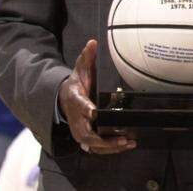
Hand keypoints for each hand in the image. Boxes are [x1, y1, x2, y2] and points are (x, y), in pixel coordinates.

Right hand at [58, 40, 135, 154]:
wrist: (63, 100)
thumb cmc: (76, 85)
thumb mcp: (80, 70)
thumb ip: (87, 57)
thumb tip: (93, 42)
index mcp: (75, 100)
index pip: (80, 106)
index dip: (87, 110)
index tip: (94, 112)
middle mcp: (76, 119)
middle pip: (87, 133)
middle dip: (104, 138)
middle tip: (123, 137)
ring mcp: (80, 130)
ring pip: (93, 145)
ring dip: (111, 147)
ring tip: (129, 143)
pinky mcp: (85, 138)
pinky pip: (96, 148)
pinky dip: (110, 149)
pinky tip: (126, 145)